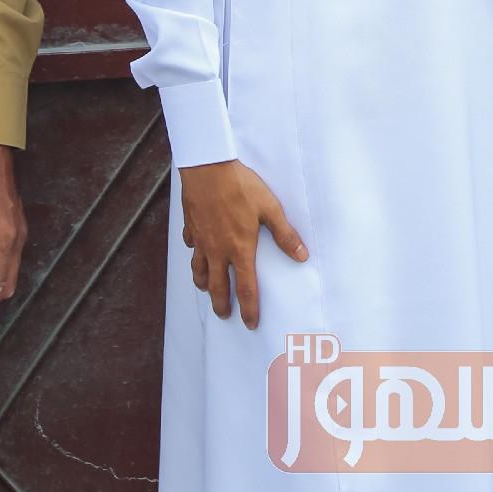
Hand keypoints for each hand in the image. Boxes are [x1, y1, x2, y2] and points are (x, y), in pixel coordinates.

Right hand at [178, 159, 305, 328]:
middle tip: (224, 316)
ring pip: (198, 270)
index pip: (245, 288)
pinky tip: (196, 251)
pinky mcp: (191, 227)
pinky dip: (194, 253)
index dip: (249, 308)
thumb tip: (301, 256)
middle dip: (221, 304)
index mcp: (239, 249)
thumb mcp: (270, 208)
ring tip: (207, 290)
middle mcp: (217, 250)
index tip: (250, 323)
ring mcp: (201, 240)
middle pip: (217, 286)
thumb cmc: (241, 186)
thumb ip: (285, 234)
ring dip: (203, 284)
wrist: (208, 167)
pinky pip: (191, 246)